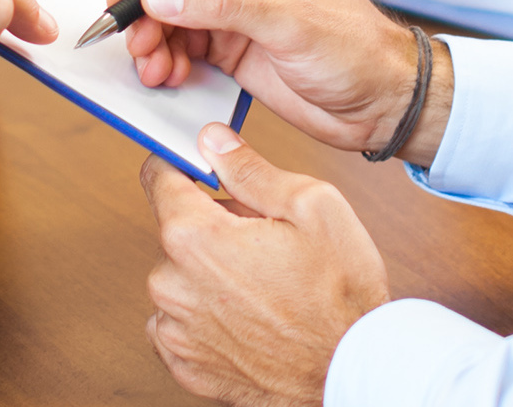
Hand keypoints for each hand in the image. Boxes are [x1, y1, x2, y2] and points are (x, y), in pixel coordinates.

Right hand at [112, 0, 435, 159]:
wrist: (381, 103)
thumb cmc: (357, 49)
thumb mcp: (288, 21)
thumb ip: (220, 4)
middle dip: (141, 7)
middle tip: (132, 42)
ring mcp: (232, 4)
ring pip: (165, 12)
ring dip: (150, 39)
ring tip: (152, 69)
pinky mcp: (227, 42)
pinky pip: (177, 44)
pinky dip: (164, 60)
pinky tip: (167, 77)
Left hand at [141, 127, 390, 406]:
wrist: (352, 371)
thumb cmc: (340, 296)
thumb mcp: (313, 207)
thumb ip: (250, 169)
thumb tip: (214, 141)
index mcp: (195, 238)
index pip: (159, 177)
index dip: (185, 166)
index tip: (203, 170)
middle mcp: (172, 284)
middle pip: (177, 232)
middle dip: (214, 228)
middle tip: (264, 242)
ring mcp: (175, 330)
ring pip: (181, 278)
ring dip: (211, 275)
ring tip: (264, 286)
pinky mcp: (184, 364)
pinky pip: (182, 323)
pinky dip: (209, 317)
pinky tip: (250, 318)